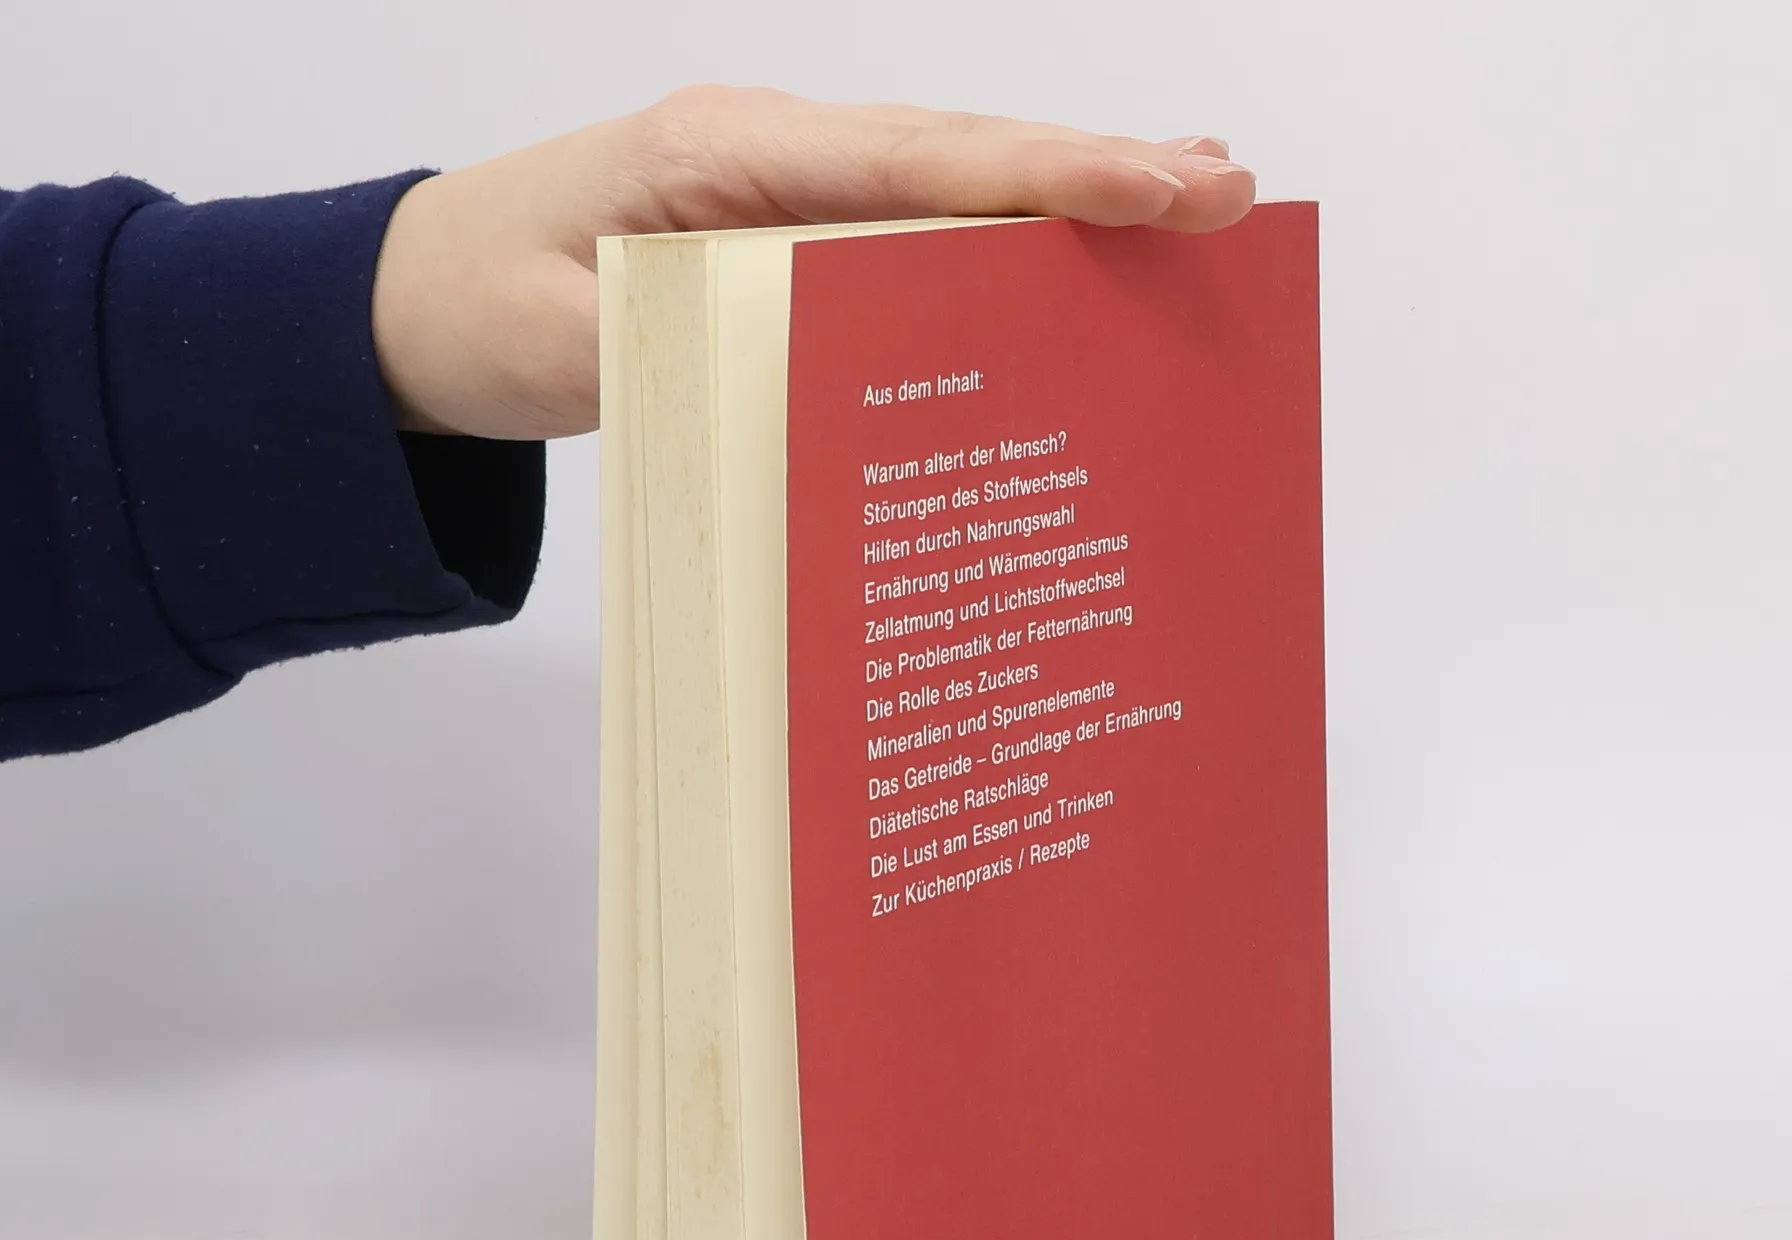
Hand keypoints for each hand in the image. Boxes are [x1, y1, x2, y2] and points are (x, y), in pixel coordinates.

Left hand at [371, 87, 1256, 440]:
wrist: (405, 301)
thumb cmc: (475, 306)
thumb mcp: (571, 347)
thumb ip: (693, 355)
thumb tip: (827, 375)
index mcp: (725, 159)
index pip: (919, 163)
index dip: (1052, 173)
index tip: (1166, 184)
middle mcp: (769, 156)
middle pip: (961, 157)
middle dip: (1097, 174)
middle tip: (1228, 193)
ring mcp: (779, 192)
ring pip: (946, 188)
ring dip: (1063, 202)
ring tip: (1185, 212)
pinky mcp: (780, 238)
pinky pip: (904, 235)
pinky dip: (993, 241)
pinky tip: (1058, 264)